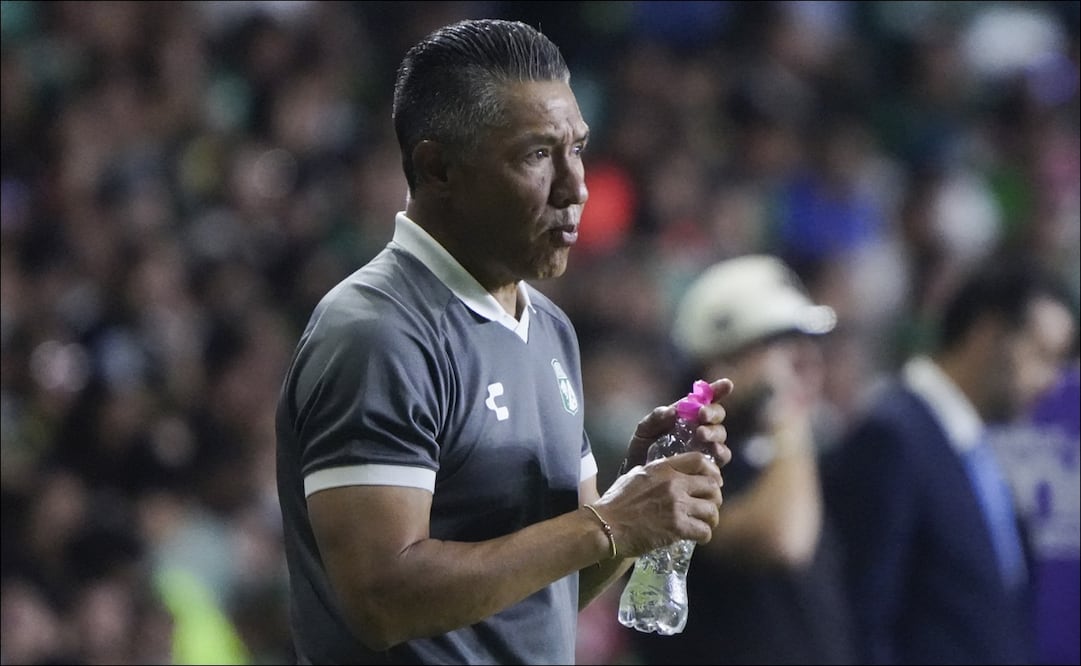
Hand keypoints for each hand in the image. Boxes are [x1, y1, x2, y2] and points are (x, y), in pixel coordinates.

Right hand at [594, 450, 722, 555]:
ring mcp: (677, 506)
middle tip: (708, 507)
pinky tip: (698, 538)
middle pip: (712, 486)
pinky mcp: (677, 528)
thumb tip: (671, 473)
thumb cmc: (616, 502)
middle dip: (714, 498)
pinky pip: (704, 531)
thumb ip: (656, 472)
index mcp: (663, 468)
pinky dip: (704, 536)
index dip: (712, 471)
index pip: (699, 460)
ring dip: (711, 519)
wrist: (606, 526)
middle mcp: (674, 483)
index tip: (713, 481)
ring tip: (704, 524)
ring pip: (712, 510)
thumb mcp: (635, 476)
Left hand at [623, 378, 734, 469]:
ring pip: (721, 435)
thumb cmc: (641, 452)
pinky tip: (712, 451)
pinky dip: (720, 451)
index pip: (706, 399)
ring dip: (714, 432)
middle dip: (712, 412)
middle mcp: (700, 428)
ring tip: (701, 434)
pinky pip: (722, 457)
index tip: (727, 384)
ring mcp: (706, 447)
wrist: (640, 480)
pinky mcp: (710, 465)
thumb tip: (673, 411)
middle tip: (701, 415)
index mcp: (687, 415)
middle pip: (717, 416)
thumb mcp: (643, 432)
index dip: (718, 390)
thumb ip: (655, 418)